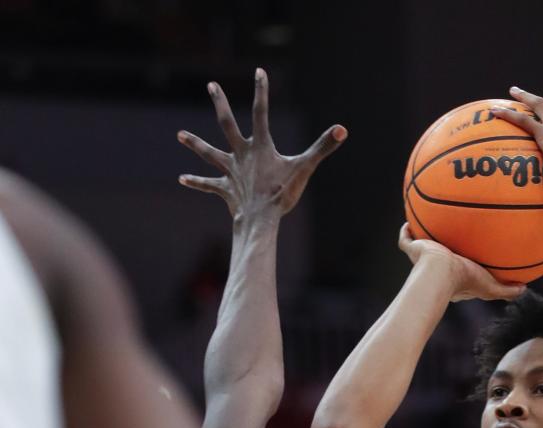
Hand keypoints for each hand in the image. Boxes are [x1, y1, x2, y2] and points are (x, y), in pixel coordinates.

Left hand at [178, 68, 345, 220]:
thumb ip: (322, 147)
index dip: (261, 91)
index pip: (261, 112)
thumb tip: (342, 130)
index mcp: (260, 146)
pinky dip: (196, 182)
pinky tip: (182, 179)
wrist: (261, 220)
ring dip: (195, 144)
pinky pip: (209, 185)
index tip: (259, 71)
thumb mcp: (305, 168)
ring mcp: (231, 171)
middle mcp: (242, 154)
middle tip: (211, 85)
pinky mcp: (226, 189)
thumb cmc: (282, 195)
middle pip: (227, 123)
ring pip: (210, 154)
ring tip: (179, 135)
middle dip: (220, 103)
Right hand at [398, 224, 524, 302]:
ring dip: (424, 236)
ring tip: (429, 222)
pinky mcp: (413, 249)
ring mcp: (423, 258)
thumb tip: (524, 288)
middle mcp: (436, 266)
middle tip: (450, 235)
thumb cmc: (464, 281)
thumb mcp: (490, 288)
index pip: (458, 268)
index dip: (463, 262)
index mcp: (453, 276)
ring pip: (422, 245)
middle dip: (443, 247)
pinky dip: (406, 230)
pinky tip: (409, 220)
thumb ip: (506, 290)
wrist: (440, 274)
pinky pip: (406, 238)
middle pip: (439, 254)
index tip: (470, 254)